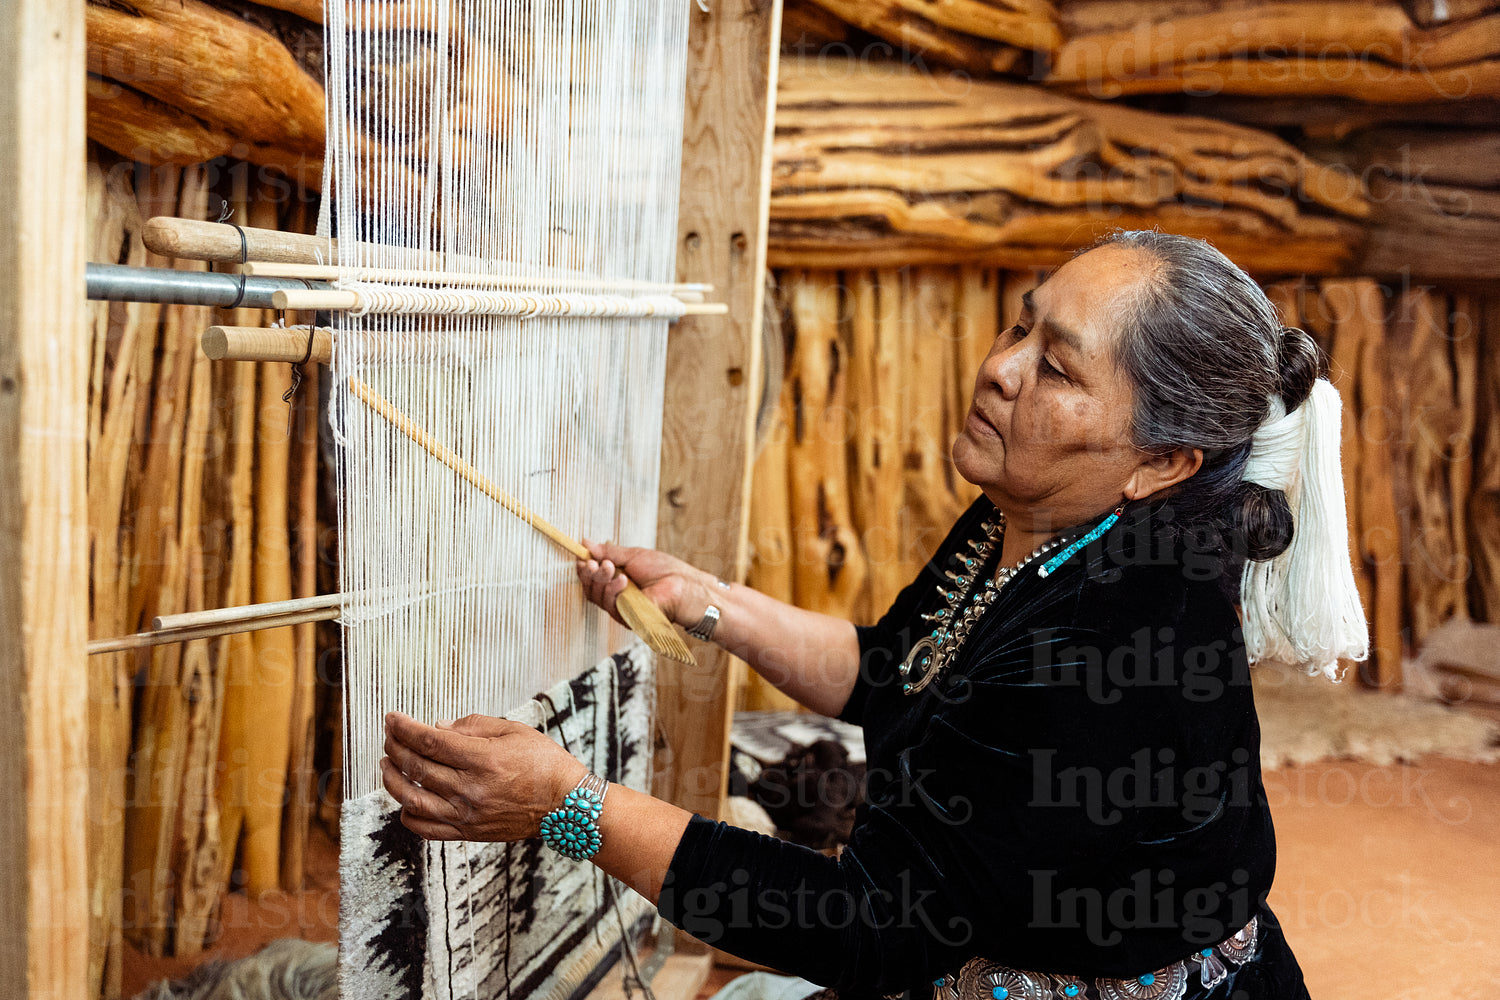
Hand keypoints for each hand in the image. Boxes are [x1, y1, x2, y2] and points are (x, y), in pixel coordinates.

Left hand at [381, 712, 587, 841]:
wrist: (565, 804)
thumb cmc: (544, 762)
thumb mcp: (513, 730)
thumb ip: (473, 726)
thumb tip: (438, 727)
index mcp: (483, 759)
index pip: (429, 741)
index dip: (404, 728)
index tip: (391, 718)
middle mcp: (470, 789)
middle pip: (416, 767)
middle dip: (395, 747)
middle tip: (388, 735)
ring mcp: (467, 814)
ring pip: (412, 799)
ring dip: (392, 780)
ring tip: (386, 764)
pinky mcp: (468, 833)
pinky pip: (426, 828)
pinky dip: (408, 814)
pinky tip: (404, 801)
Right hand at [575, 540, 712, 629]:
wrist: (682, 585)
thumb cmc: (664, 570)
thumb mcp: (632, 555)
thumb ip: (609, 552)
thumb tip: (587, 543)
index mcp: (618, 581)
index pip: (593, 578)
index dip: (584, 569)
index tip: (582, 558)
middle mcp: (617, 596)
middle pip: (591, 589)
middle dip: (590, 574)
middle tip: (597, 563)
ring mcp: (621, 609)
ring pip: (597, 597)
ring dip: (601, 580)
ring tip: (612, 568)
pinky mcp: (626, 619)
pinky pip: (609, 606)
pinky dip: (613, 590)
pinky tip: (623, 580)